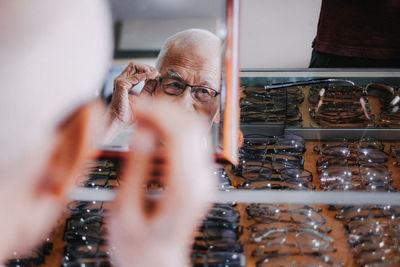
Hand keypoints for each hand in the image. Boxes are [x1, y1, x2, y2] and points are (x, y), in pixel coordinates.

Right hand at [108, 62, 159, 126]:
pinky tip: (153, 77)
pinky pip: (136, 76)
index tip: (158, 75)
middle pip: (135, 65)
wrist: (119, 121)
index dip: (147, 70)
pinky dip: (146, 75)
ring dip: (147, 69)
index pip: (136, 70)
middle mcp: (121, 80)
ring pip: (134, 66)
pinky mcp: (121, 84)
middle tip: (157, 73)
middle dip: (147, 67)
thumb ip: (148, 89)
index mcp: (125, 83)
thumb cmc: (128, 113)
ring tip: (156, 74)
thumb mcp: (142, 98)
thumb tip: (156, 80)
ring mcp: (120, 81)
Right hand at [108, 97, 215, 266]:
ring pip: (195, 130)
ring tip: (141, 117)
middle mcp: (202, 180)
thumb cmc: (137, 246)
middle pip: (192, 126)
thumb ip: (136, 167)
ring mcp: (205, 178)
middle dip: (163, 109)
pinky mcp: (200, 177)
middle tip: (135, 109)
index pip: (180, 133)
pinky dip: (173, 129)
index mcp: (185, 189)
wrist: (157, 264)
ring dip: (169, 117)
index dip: (157, 112)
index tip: (134, 106)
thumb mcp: (124, 209)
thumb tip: (142, 129)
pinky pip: (193, 142)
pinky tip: (153, 131)